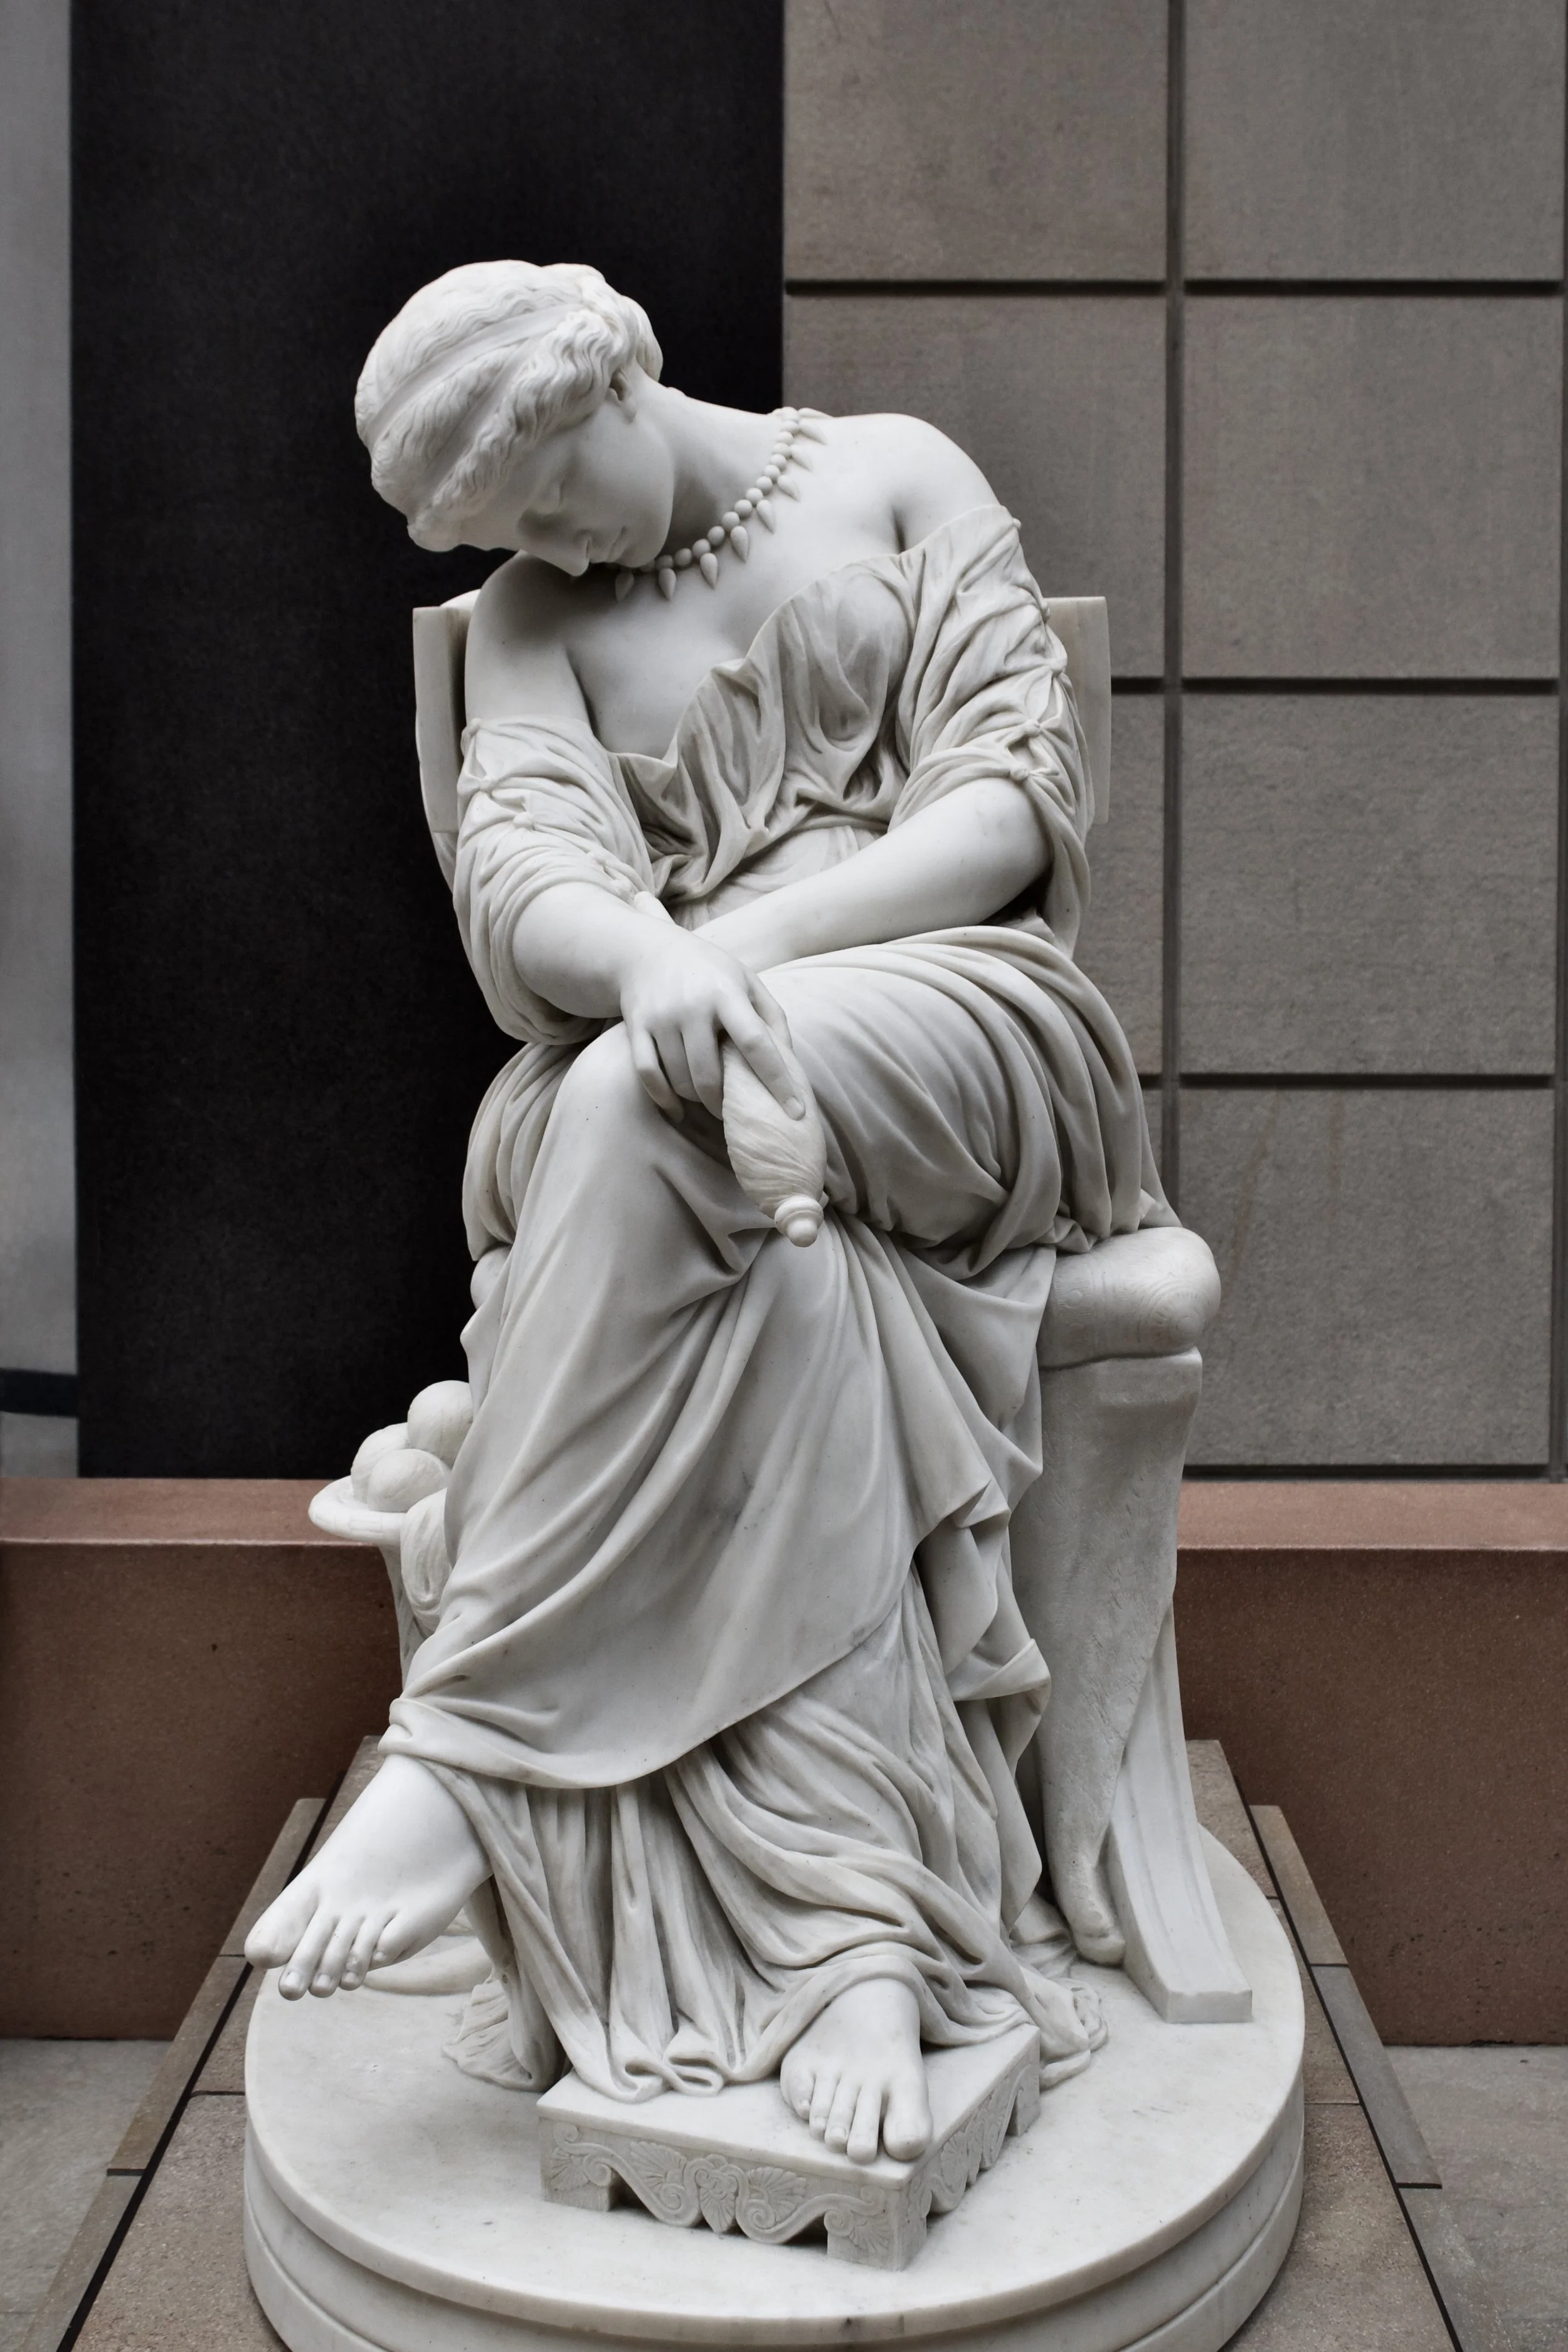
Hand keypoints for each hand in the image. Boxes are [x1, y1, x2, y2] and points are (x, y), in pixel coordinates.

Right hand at [620, 928, 801, 1121]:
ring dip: (698, 1099)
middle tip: (736, 1110)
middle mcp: (693, 1005)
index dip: (777, 1080)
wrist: (647, 952)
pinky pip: (649, 1075)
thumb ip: (773, 1018)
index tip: (795, 1111)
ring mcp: (661, 1017)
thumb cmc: (709, 972)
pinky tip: (678, 1110)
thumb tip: (792, 1063)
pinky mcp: (637, 1027)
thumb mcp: (747, 981)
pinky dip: (664, 1099)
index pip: (756, 1043)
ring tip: (710, 1099)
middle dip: (725, 1103)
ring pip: (681, 1080)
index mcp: (727, 992)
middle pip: (710, 1074)